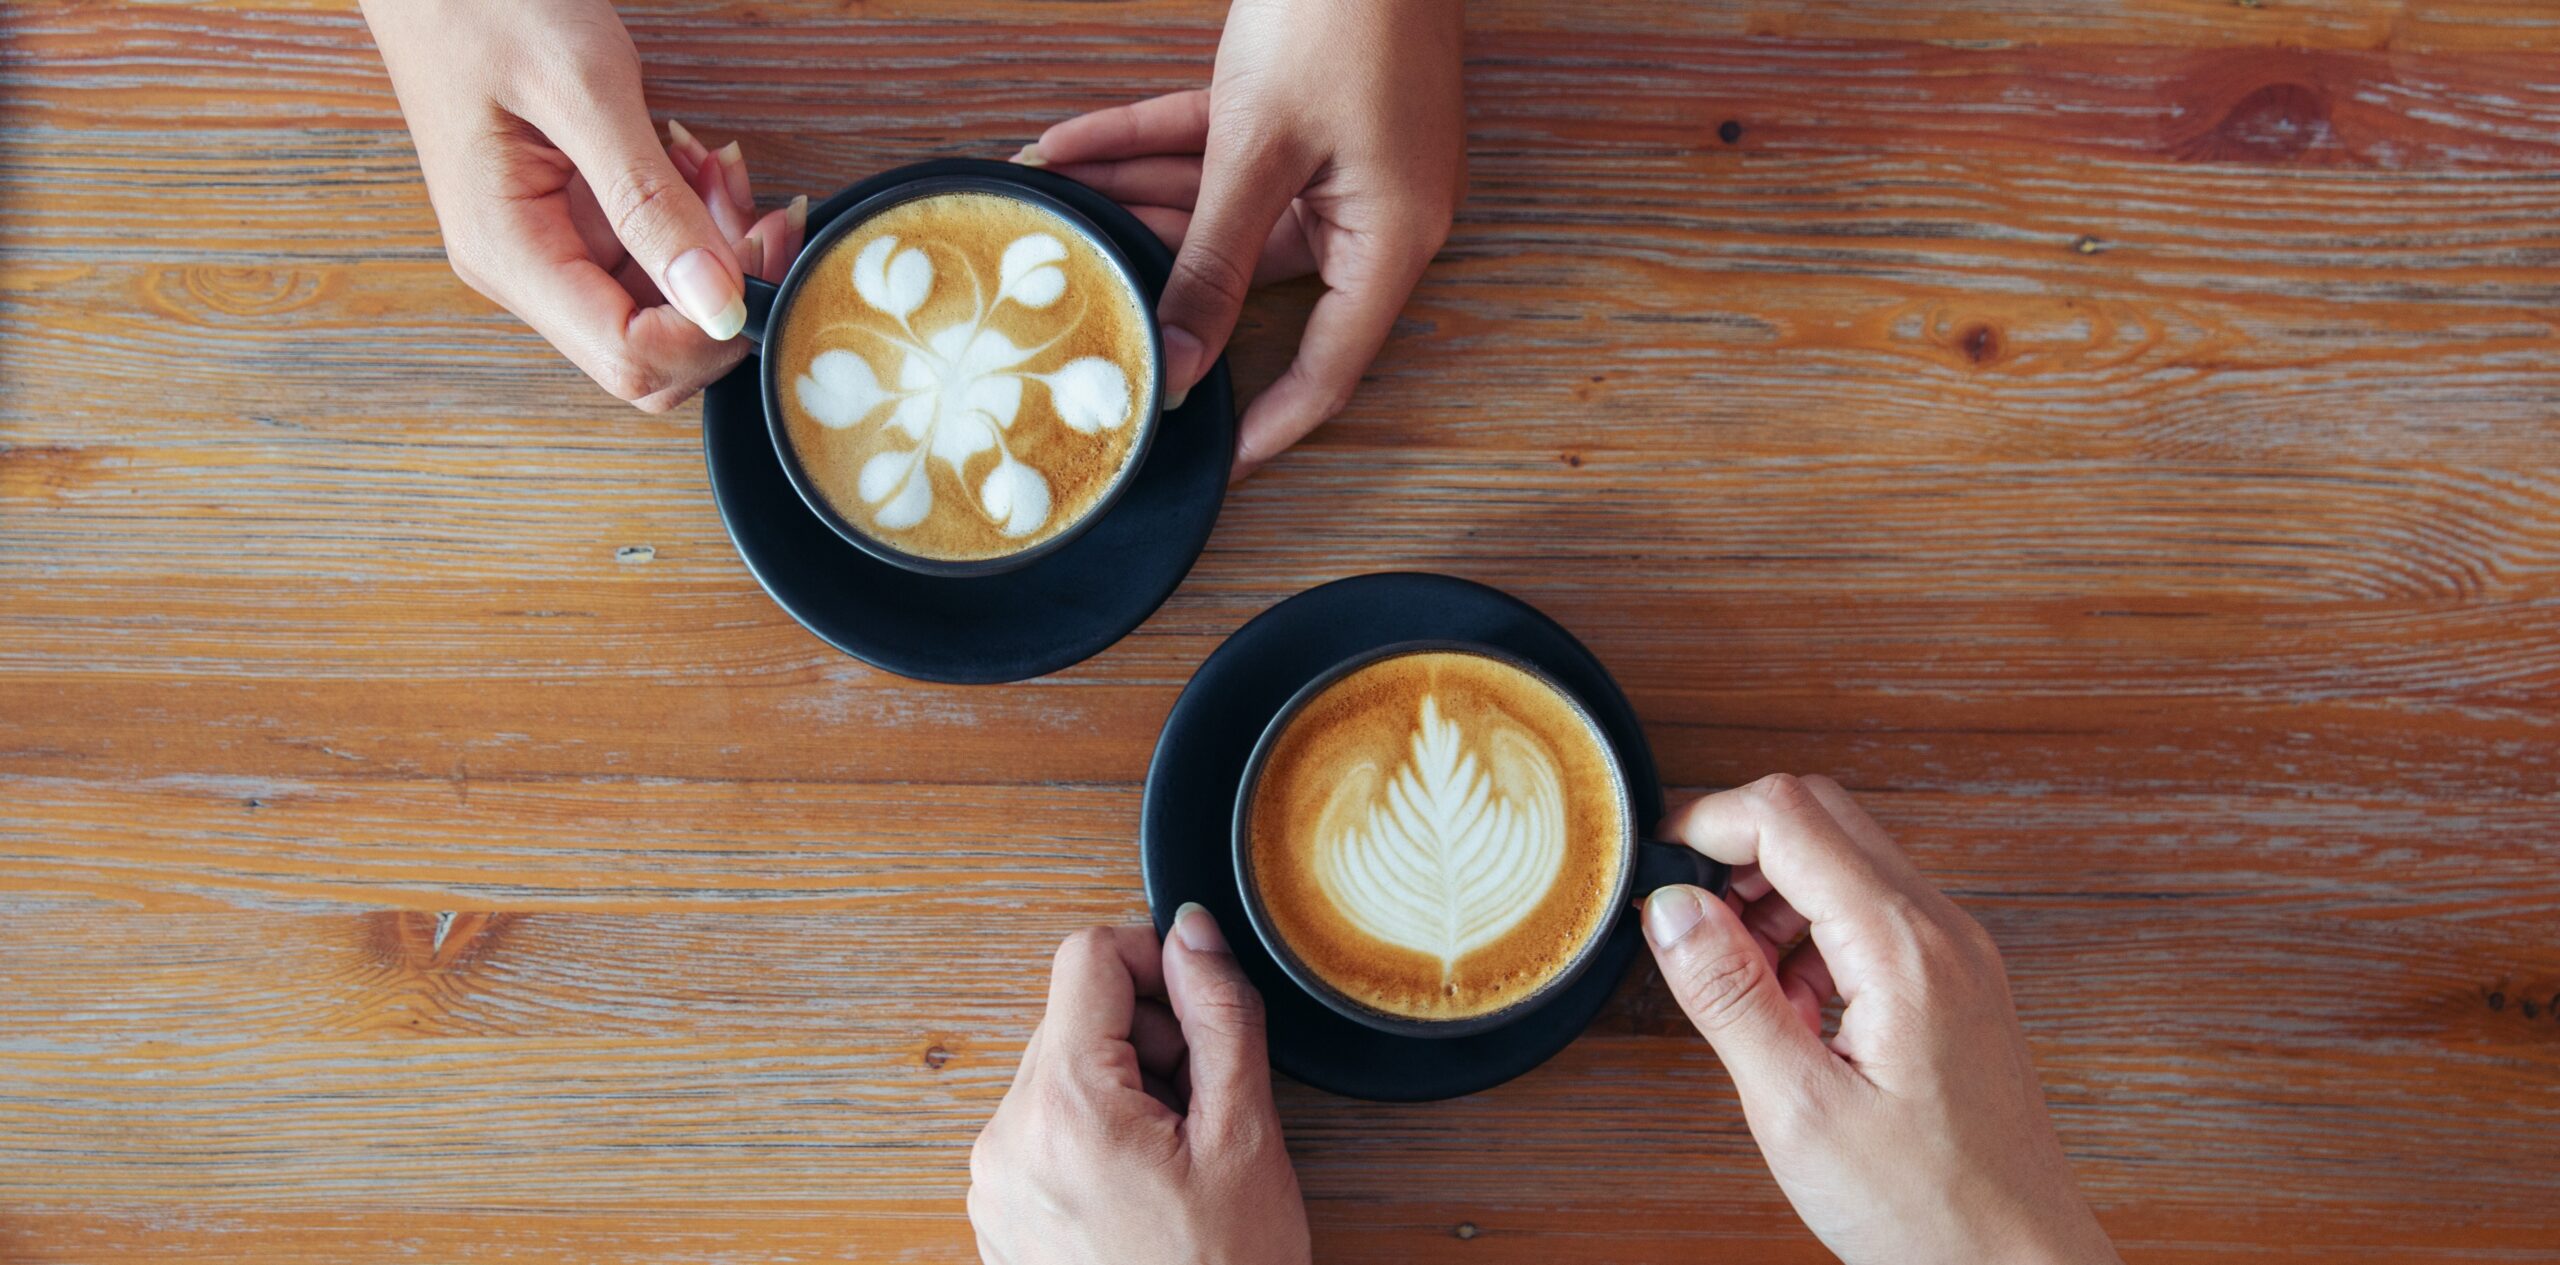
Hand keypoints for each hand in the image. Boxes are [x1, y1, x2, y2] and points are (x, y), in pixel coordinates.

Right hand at [362, 0, 803, 409]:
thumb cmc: (483, 3)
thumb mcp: (582, 90)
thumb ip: (650, 203)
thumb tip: (719, 305)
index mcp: (508, 253)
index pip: (628, 357)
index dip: (711, 328)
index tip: (759, 252)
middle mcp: (523, 269)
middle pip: (652, 353)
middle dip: (723, 296)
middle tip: (761, 212)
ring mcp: (546, 248)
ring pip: (662, 307)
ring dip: (716, 252)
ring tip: (720, 169)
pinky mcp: (570, 221)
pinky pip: (651, 257)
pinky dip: (694, 221)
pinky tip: (696, 164)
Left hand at [969, 906, 1309, 1264]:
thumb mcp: (1244, 1136)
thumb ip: (1219, 1014)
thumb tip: (1192, 930)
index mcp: (1062, 1107)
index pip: (1088, 958)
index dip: (1156, 965)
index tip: (1200, 1011)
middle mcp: (1006, 1139)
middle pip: (1075, 1019)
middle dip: (1147, 1042)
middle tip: (1203, 1108)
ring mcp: (995, 1181)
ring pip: (1062, 1075)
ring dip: (1125, 1093)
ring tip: (1177, 1159)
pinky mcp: (1000, 1213)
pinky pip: (1044, 1131)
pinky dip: (1097, 1138)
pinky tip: (1144, 1190)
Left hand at [1025, 0, 1466, 479]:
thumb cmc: (1341, 16)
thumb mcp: (1260, 150)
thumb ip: (1213, 262)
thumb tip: (1182, 364)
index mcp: (1390, 239)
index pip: (1330, 367)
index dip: (1267, 423)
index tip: (1206, 466)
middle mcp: (1368, 211)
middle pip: (1251, 279)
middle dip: (1158, 285)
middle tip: (1079, 317)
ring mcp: (1334, 159)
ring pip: (1219, 208)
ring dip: (1134, 204)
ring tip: (1047, 214)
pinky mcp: (1300, 112)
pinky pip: (1214, 149)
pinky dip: (1146, 146)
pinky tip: (1064, 149)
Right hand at [1645, 775, 2120, 1264]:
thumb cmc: (1927, 1209)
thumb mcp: (1799, 1109)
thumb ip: (1729, 995)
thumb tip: (1672, 907)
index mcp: (1903, 948)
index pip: (1789, 817)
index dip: (1706, 822)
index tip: (1655, 866)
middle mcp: (1940, 930)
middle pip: (1821, 815)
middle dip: (1737, 846)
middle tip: (1685, 916)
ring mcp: (1953, 953)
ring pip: (1845, 858)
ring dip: (1772, 892)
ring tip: (1740, 982)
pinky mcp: (1951, 982)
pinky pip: (1870, 912)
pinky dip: (1810, 932)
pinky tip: (1788, 1008)